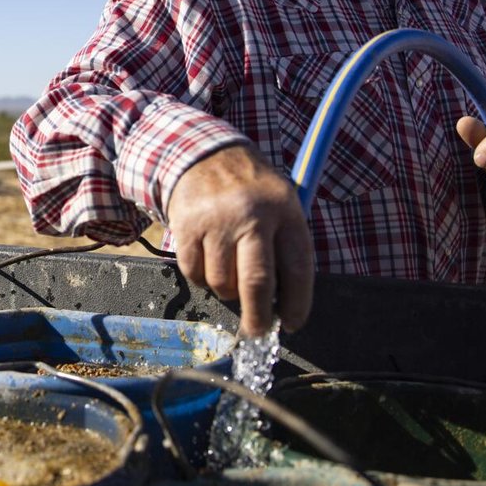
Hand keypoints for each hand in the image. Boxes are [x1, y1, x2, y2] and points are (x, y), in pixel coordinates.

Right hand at [165, 144, 313, 336]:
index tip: (293, 322)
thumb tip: (283, 303)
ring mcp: (216, 221)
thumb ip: (286, 246)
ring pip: (222, 283)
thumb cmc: (251, 190)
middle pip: (256, 283)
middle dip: (258, 318)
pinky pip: (195, 273)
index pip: (297, 269)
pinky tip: (209, 261)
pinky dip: (202, 277)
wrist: (203, 154)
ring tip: (230, 276)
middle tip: (258, 331)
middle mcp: (251, 216)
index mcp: (284, 211)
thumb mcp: (282, 203)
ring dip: (227, 291)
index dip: (297, 304)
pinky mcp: (187, 226)